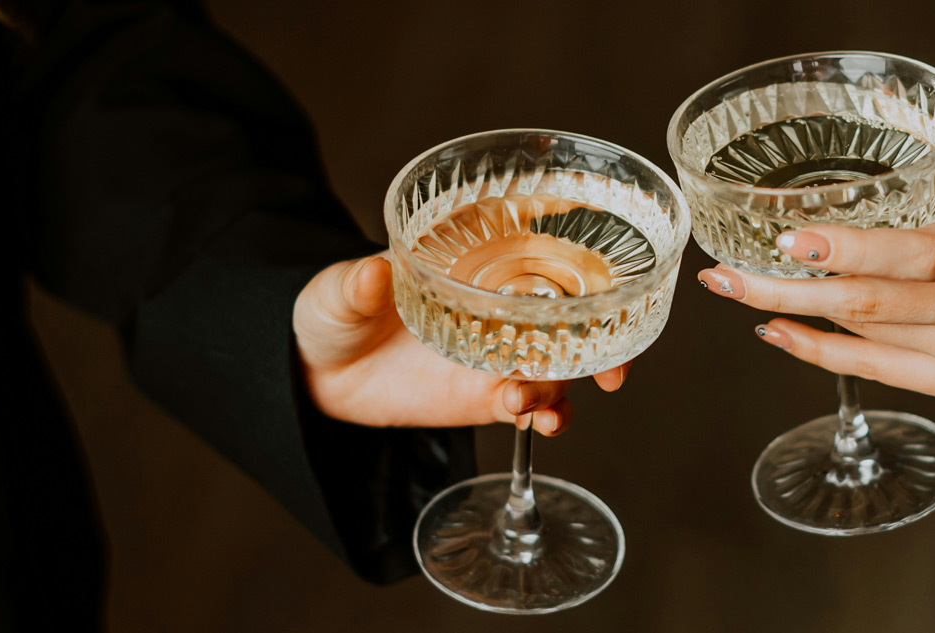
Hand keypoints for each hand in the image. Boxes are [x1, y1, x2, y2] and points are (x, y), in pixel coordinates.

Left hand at [294, 254, 627, 434]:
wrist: (321, 373)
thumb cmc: (335, 311)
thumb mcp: (338, 291)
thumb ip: (356, 284)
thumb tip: (371, 275)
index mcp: (480, 261)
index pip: (545, 252)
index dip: (587, 264)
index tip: (614, 279)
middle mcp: (503, 306)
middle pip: (574, 316)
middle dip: (605, 340)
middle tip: (611, 370)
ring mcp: (500, 352)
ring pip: (560, 366)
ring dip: (564, 386)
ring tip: (531, 403)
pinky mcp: (488, 395)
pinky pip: (532, 406)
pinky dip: (544, 415)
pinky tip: (535, 422)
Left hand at [696, 144, 934, 401]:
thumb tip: (886, 103)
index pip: (920, 253)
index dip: (852, 250)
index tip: (793, 240)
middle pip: (873, 302)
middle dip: (788, 289)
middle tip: (727, 275)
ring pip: (867, 336)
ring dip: (793, 315)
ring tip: (740, 291)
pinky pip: (876, 372)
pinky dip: (821, 353)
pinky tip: (780, 332)